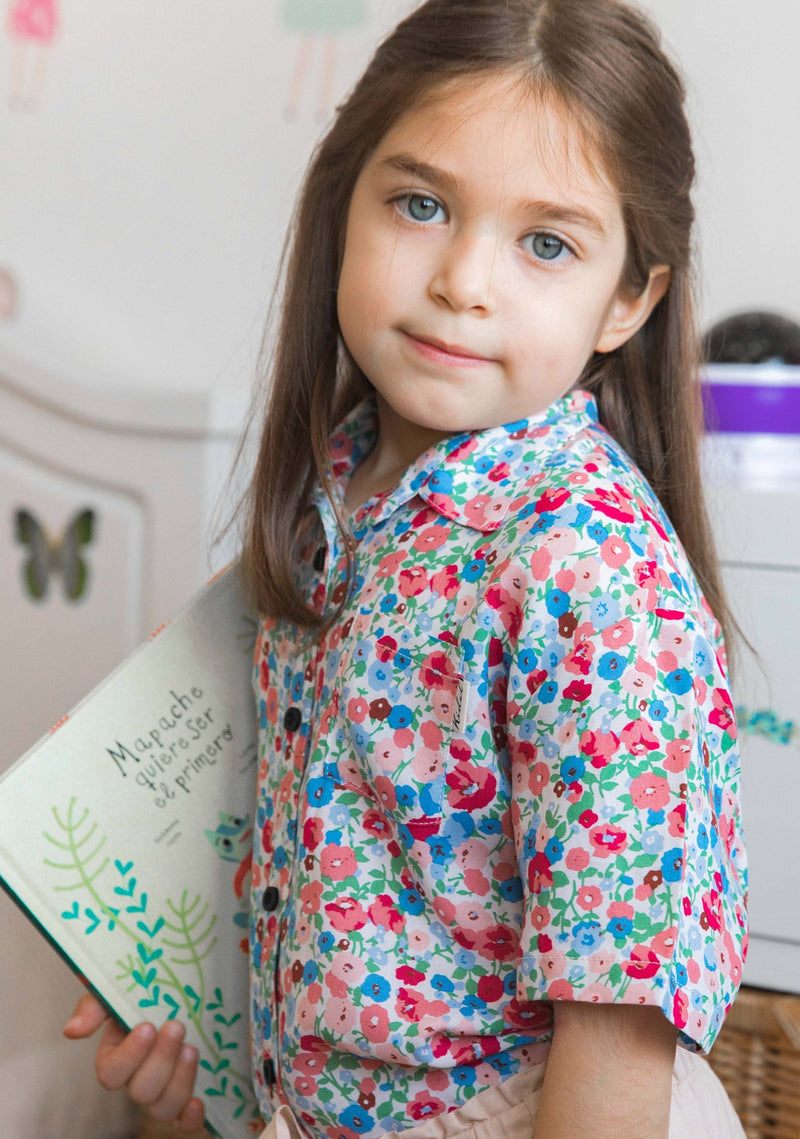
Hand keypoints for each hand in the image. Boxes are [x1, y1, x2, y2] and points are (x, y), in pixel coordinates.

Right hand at [63, 992, 205, 1132]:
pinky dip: (190, 1119)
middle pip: (140, 1091)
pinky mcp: (188, 1098)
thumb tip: (71, 1031)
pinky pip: (184, 1124)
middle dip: (161, 1060)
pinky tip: (198, 1102)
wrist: (190, 989)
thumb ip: (95, 1005)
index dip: (129, 1056)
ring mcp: (163, 1091)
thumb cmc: (150, 992)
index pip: (110, 1073)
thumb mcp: (122, 989)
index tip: (147, 1026)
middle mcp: (137, 1078)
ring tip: (192, 1050)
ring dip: (179, 1081)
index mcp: (117, 1054)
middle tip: (177, 1027)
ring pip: (162, 1108)